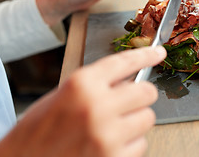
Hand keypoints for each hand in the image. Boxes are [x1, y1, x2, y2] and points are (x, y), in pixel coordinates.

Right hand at [0, 46, 165, 156]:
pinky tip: (110, 145)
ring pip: (147, 119)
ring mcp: (107, 135)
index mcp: (81, 84)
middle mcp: (97, 106)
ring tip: (112, 128)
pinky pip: (141, 145)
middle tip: (129, 101)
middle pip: (147, 92)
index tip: (159, 54)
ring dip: (134, 121)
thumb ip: (97, 85)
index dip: (146, 56)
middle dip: (140, 96)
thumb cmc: (39, 130)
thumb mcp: (64, 95)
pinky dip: (130, 144)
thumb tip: (129, 81)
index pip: (125, 62)